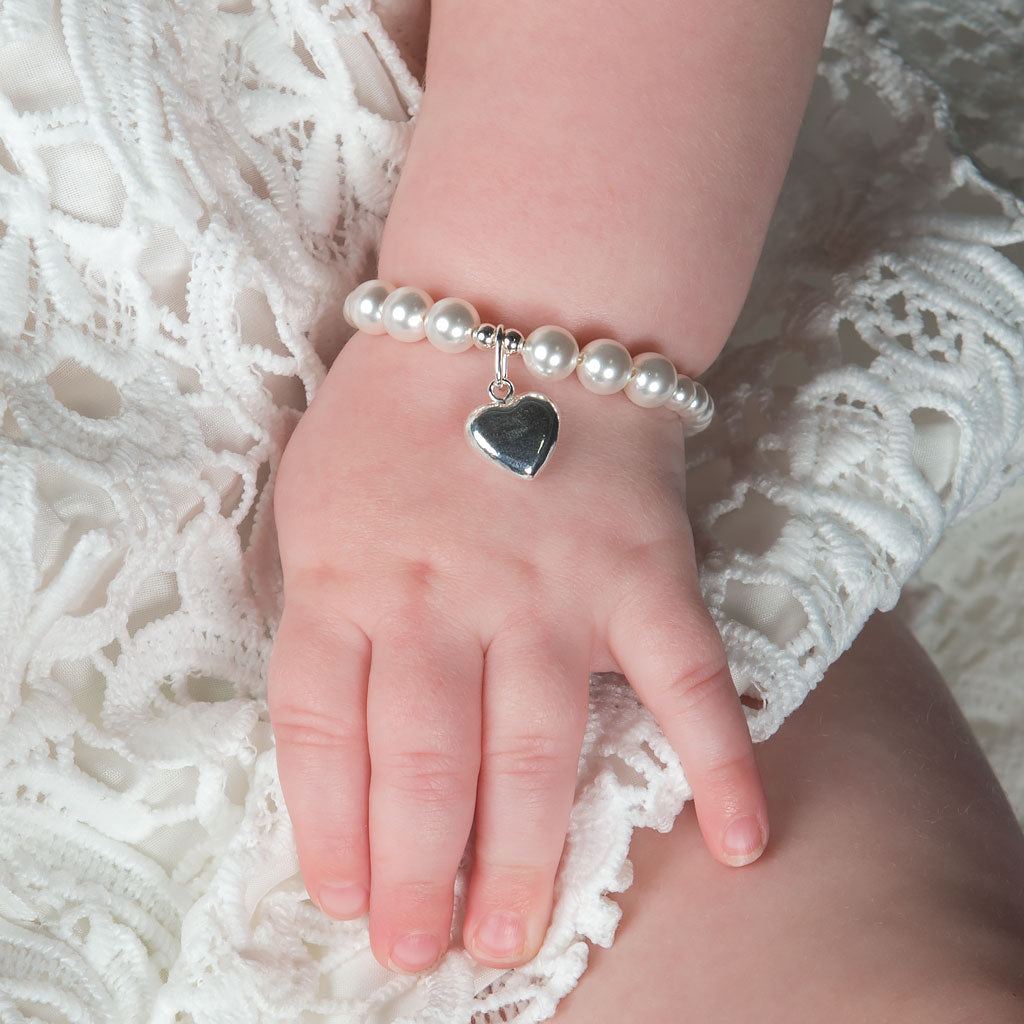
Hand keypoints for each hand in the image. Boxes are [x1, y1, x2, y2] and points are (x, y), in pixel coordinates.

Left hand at [269, 330, 767, 972]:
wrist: (515, 317)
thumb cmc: (400, 414)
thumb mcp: (317, 499)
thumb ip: (321, 608)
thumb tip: (339, 734)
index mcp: (349, 578)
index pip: (325, 732)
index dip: (329, 829)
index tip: (344, 899)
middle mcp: (445, 598)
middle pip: (425, 763)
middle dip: (418, 873)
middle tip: (422, 951)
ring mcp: (551, 592)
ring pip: (534, 748)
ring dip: (524, 853)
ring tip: (507, 936)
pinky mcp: (643, 577)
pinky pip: (688, 679)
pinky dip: (720, 759)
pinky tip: (741, 843)